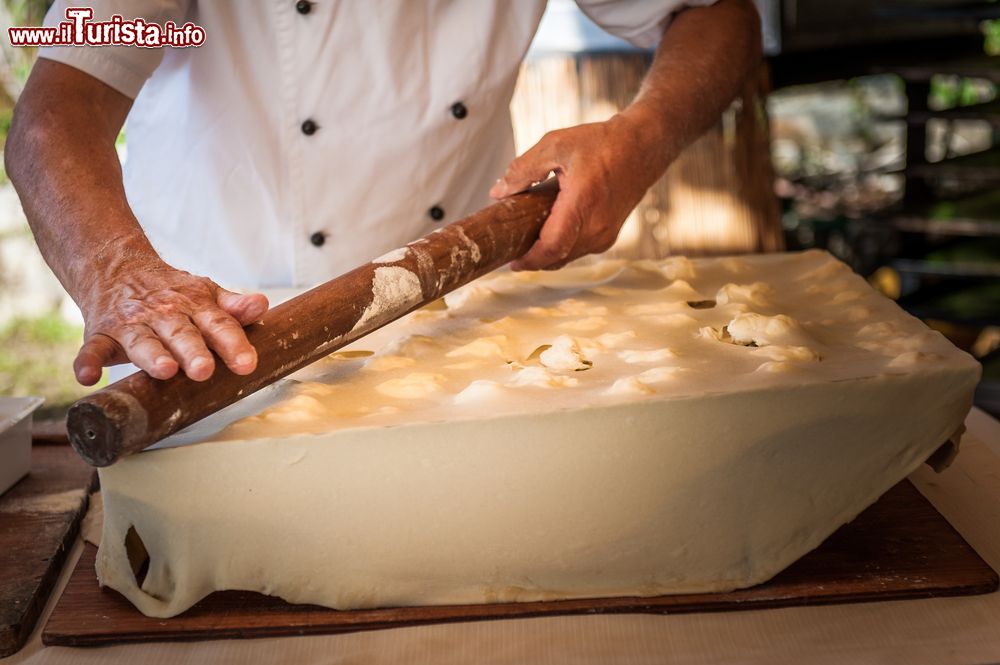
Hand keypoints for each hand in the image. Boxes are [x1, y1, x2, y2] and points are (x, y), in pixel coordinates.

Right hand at [74, 262, 268, 385]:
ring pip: (142, 341)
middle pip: (181, 334)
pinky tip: (88, 377)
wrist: (116, 268)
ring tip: (165, 370)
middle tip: (205, 369)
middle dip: (193, 352)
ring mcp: (131, 324)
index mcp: (194, 306)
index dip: (233, 344)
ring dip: (152, 356)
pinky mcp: (101, 334)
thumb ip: (233, 307)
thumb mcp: (206, 295)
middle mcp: (163, 314)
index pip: (218, 324)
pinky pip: (92, 349)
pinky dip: (88, 362)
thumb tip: (262, 305)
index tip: (247, 364)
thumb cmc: (172, 293)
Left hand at [490, 113, 667, 270]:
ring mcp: (606, 235)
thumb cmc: (602, 143)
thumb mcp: (557, 144)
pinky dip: (562, 247)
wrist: (643, 147)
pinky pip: (579, 250)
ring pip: (568, 256)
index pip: (551, 248)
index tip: (511, 262)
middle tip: (511, 247)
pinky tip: (549, 233)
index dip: (529, 260)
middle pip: (557, 257)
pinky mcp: (609, 235)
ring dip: (547, 253)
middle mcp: (597, 227)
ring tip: (527, 239)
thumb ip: (524, 169)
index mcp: (582, 204)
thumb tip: (499, 192)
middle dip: (533, 258)